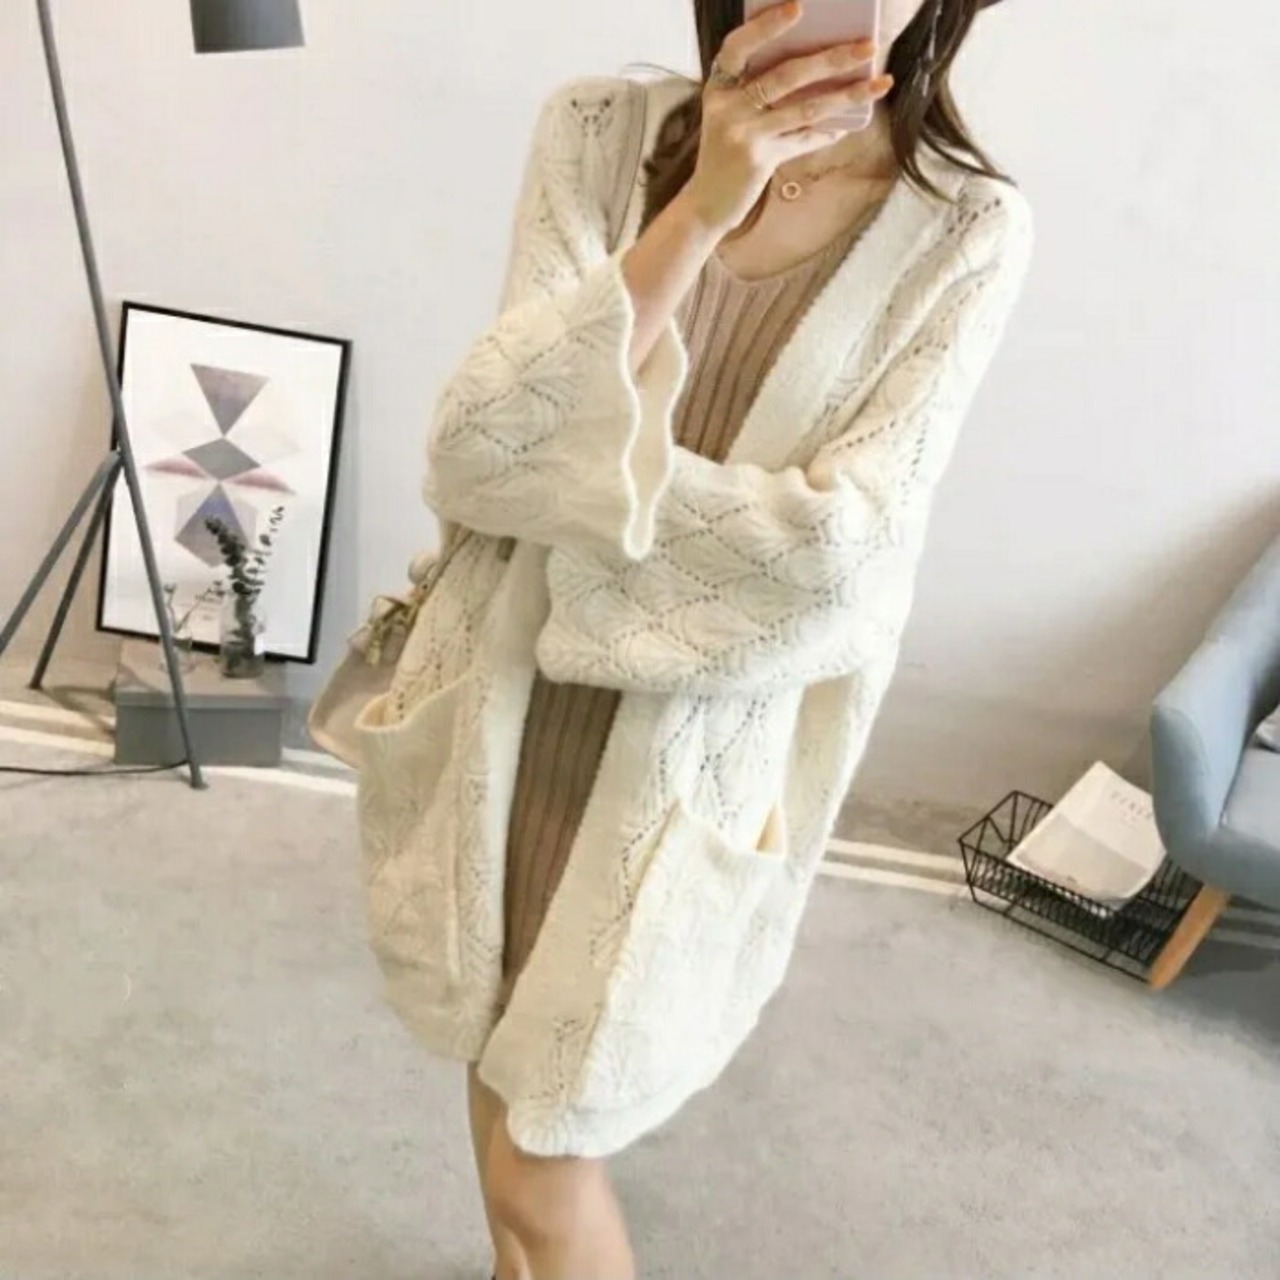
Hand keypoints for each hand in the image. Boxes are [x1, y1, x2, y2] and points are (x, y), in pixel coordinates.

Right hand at [683, 0, 893, 235]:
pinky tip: (850, 124)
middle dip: (832, 58)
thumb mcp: (732, 115)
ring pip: (805, 108)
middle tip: (869, 46)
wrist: (705, 204)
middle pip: (786, 74)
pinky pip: (803, 139)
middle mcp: (726, 107)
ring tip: (880, 83)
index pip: (738, 46)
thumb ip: (758, 89)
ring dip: (847, 95)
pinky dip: (828, 132)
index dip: (766, 26)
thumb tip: (818, 63)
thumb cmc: (726, 152)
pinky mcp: (758, 160)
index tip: (798, 7)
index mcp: (718, 86)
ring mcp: (742, 134)